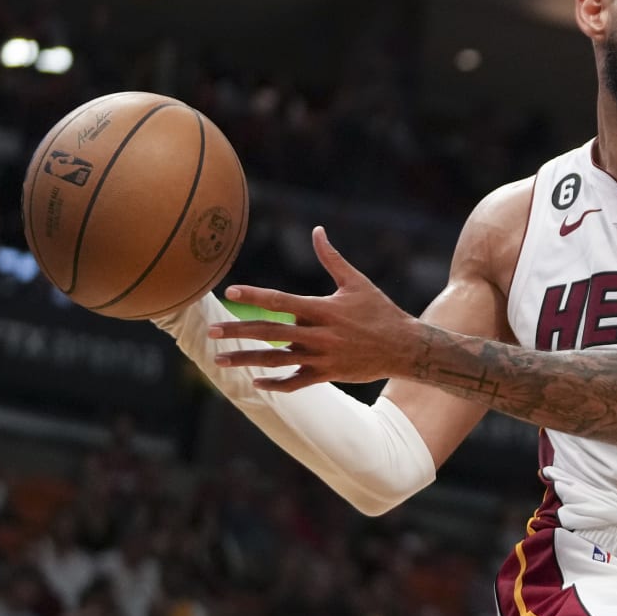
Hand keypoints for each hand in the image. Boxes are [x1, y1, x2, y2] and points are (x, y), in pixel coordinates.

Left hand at [206, 227, 418, 390]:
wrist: (405, 347)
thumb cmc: (380, 311)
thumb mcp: (357, 282)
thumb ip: (332, 258)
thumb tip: (317, 231)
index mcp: (323, 309)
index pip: (281, 301)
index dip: (254, 296)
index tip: (230, 292)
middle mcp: (319, 334)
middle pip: (270, 333)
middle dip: (238, 331)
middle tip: (211, 331)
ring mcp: (321, 357)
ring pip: (276, 361)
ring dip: (245, 359)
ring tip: (219, 360)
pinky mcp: (327, 374)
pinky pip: (295, 382)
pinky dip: (275, 384)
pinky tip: (255, 381)